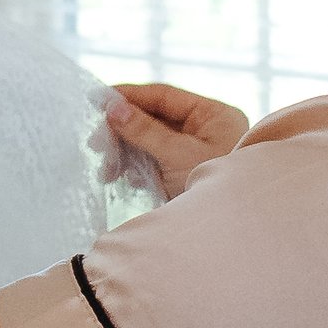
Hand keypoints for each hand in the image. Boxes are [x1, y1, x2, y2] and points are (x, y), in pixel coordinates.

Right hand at [103, 80, 250, 198]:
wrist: (231, 231)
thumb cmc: (216, 189)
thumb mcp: (178, 155)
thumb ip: (144, 130)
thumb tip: (113, 107)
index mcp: (213, 115)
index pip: (164, 96)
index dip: (129, 96)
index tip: (98, 99)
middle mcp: (206, 129)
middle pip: (154, 118)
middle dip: (123, 130)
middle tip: (96, 143)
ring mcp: (195, 152)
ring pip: (151, 141)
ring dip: (126, 152)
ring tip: (108, 169)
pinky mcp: (184, 174)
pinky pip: (155, 162)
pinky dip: (137, 167)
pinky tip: (125, 178)